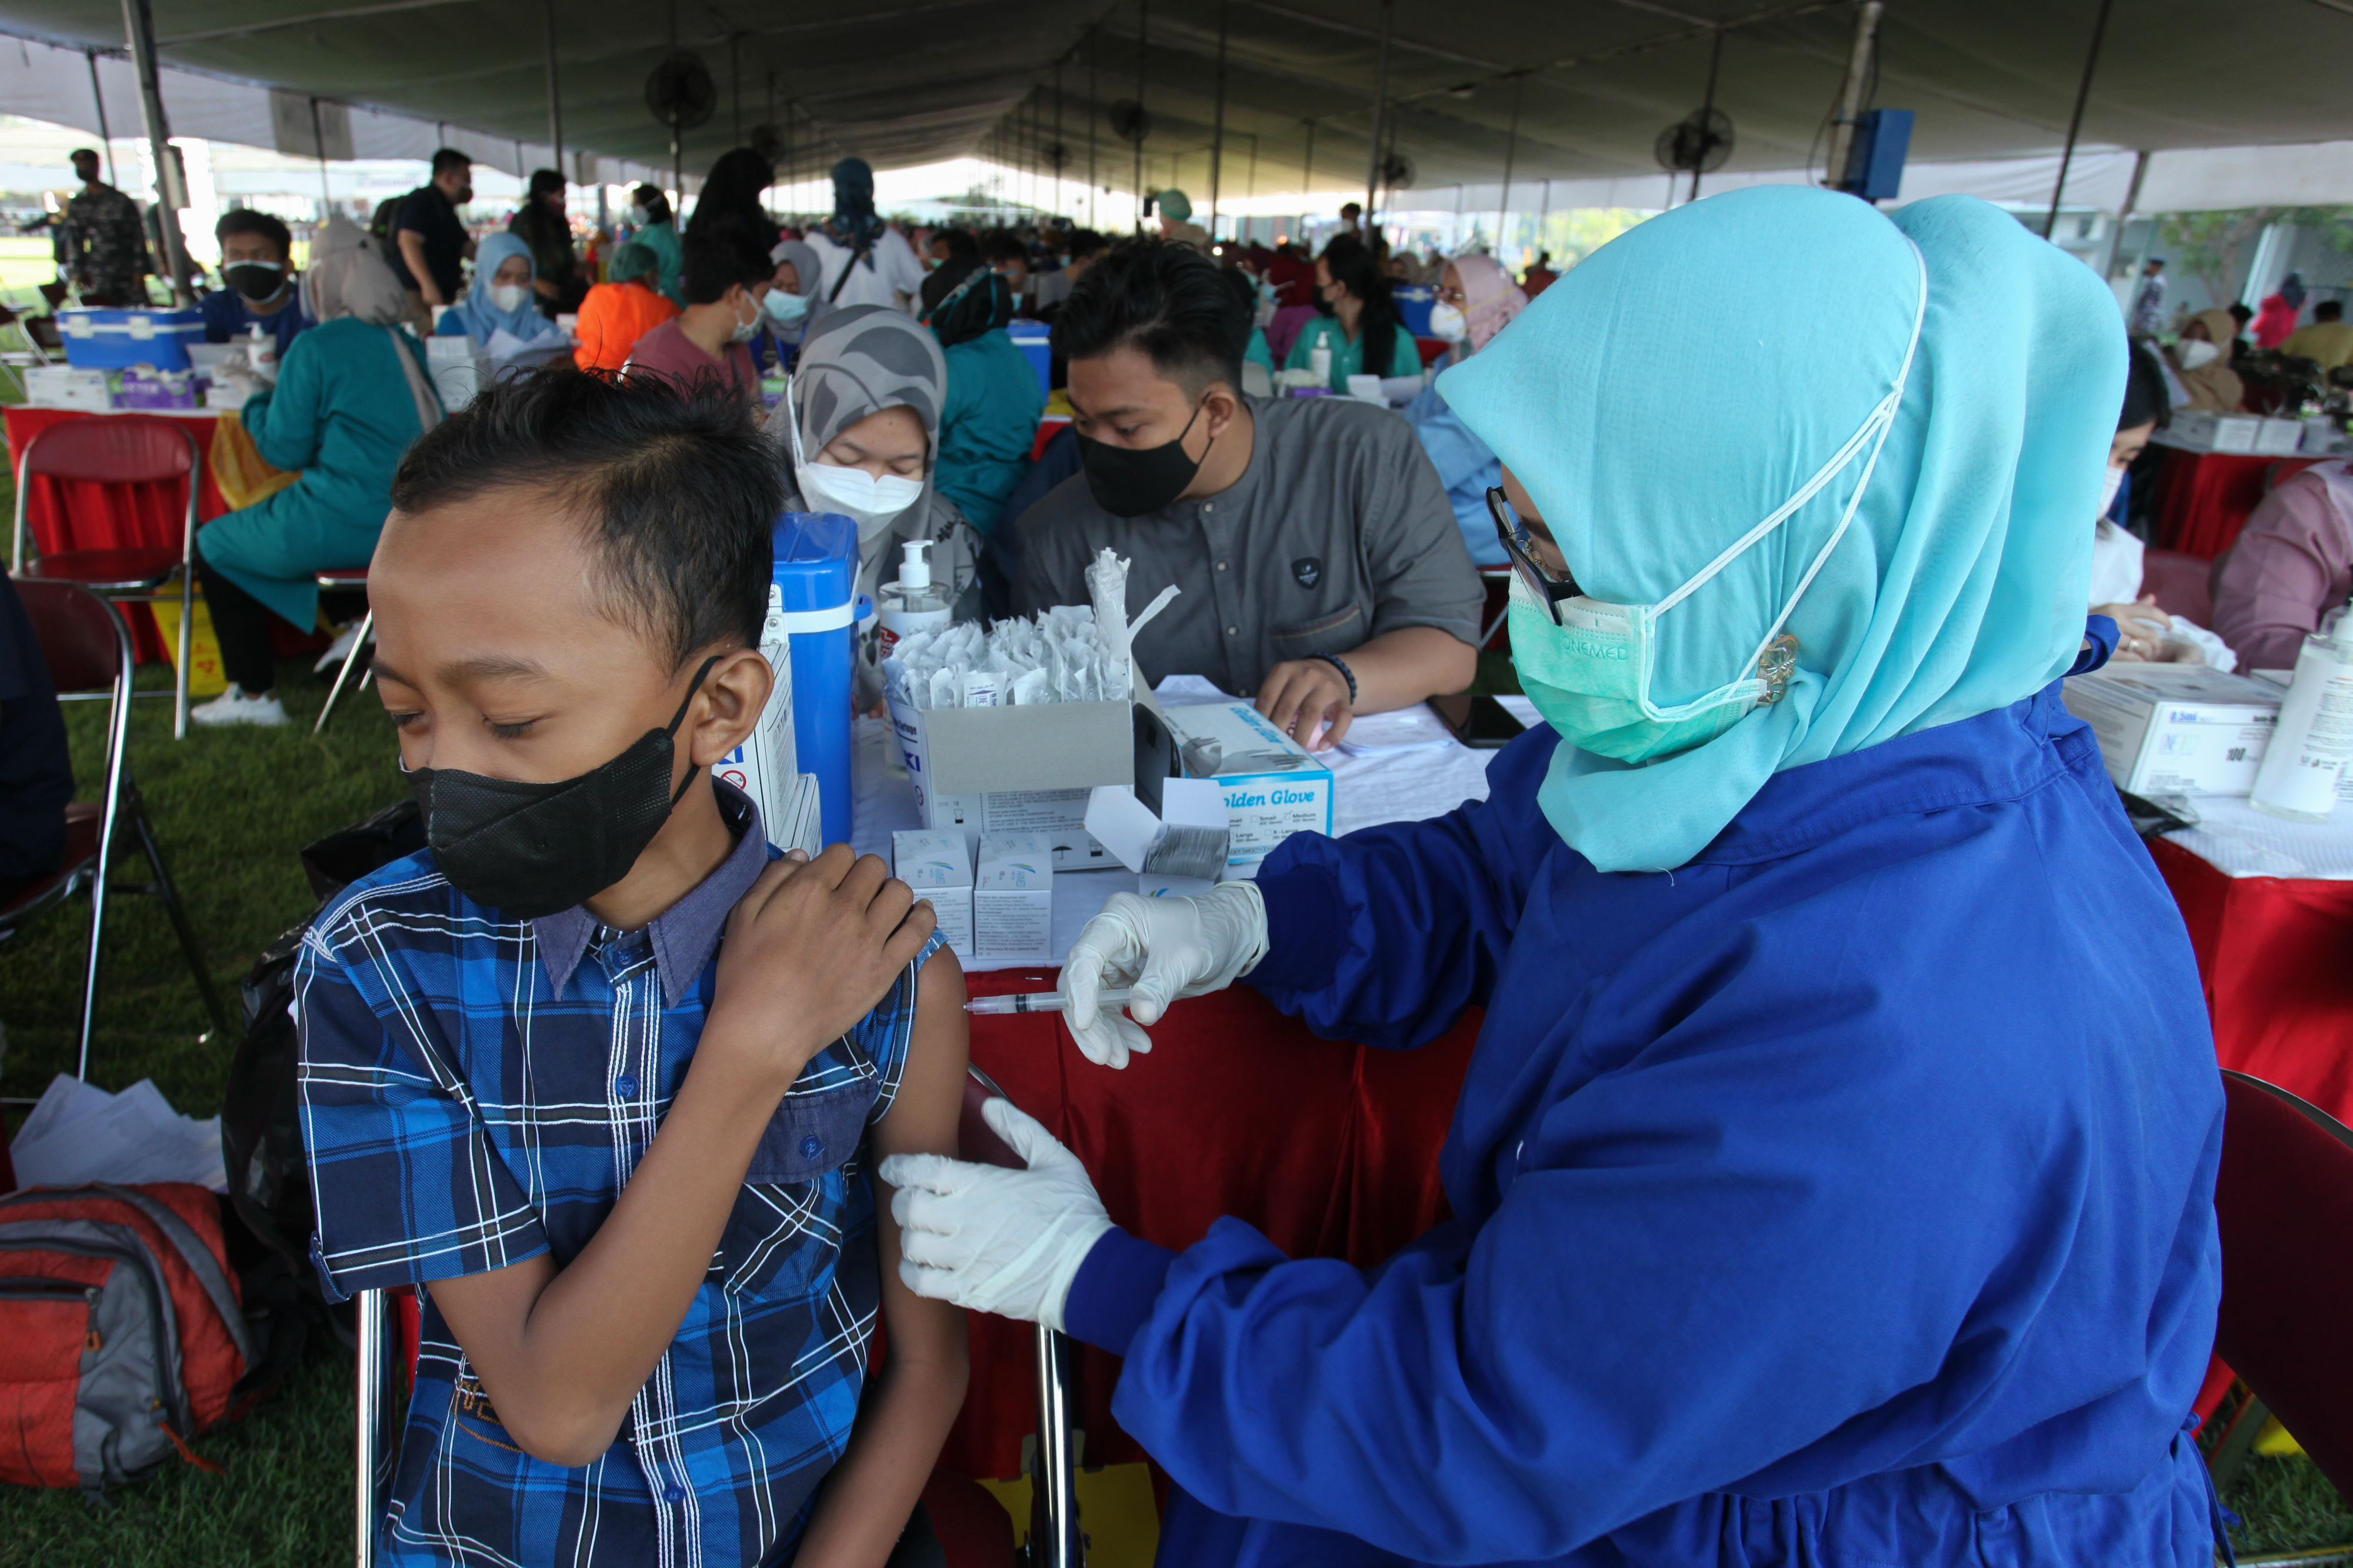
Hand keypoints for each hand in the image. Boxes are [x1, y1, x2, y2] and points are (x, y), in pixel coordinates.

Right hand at [704, 844, 935, 1089]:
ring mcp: (870, 938)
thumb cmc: (745, 974)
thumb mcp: (743, 915)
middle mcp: (845, 907)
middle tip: (854, 895)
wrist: (763, 1030)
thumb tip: (802, 856)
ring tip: (881, 906)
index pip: (842, 853)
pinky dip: (923, 917)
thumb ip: (773, 878)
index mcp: (810, 889)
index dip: (836, 863)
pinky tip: (918, 914)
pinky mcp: (885, 968)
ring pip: (900, 892)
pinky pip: (919, 931)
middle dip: (863, 875)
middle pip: (873, 868)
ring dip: (890, 892)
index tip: (832, 879)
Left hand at [880, 1097, 1111, 1329]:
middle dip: (903, 1200)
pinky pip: (920, 1282)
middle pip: (907, 1207)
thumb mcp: (1055, 1160)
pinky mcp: (967, 1290)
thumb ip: (1018, 1129)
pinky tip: (925, 1265)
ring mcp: (963, 1258)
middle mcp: (965, 1220)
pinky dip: (913, 1272)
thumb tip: (988, 1105)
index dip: (898, 1167)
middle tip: (912, 1200)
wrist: (1091, 1272)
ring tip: (921, 1233)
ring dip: (909, 1236)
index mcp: (981, 1184)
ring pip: (909, 1245)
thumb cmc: (1075, 1214)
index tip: (892, 1167)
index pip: (922, 1169)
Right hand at [1057, 884, 1269, 1068]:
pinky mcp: (1123, 982)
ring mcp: (1113, 962)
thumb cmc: (1207, 930)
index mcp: (1117, 919)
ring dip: (1105, 1033)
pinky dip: (1121, 1031)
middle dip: (1090, 1023)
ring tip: (1122, 1060)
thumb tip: (1142, 1014)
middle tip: (1105, 1055)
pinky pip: (1111, 1011)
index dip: (1081, 991)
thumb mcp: (1185, 957)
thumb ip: (1160, 985)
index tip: (1086, 1023)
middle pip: (1080, 984)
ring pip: (1093, 1003)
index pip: (1085, 957)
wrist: (1228, 934)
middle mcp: (1107, 939)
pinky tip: (1139, 1045)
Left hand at [1256, 657, 1352, 749]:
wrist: (1333, 673)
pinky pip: (1342, 719)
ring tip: (1294, 752)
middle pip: (1288, 706)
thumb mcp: (1284, 682)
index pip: (1268, 696)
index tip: (1257, 736)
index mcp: (1285, 670)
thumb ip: (1272, 700)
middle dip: (1278, 730)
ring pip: (1311, 713)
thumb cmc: (1300, 685)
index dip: (1261, 718)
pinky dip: (1333, 735)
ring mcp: (1326, 686)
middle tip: (1273, 749)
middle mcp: (1306, 675)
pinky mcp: (1344, 700)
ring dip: (1300, 736)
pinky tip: (1323, 747)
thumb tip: (1256, 730)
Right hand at [2094, 596, 2168, 661]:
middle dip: (2156, 644)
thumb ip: (2133, 606)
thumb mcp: (2110, 610)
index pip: (2149, 612)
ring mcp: (2112, 636)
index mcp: (2117, 609)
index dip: (2164, 620)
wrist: (2067, 639)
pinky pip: (2133, 658)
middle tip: (2156, 650)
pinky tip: (2138, 661)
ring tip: (2145, 656)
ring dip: (2148, 654)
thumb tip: (2153, 597)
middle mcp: (2116, 621)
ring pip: (2142, 647)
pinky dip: (2138, 661)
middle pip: (2149, 634)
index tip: (2170, 627)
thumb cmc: (2089, 625)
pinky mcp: (2108, 651)